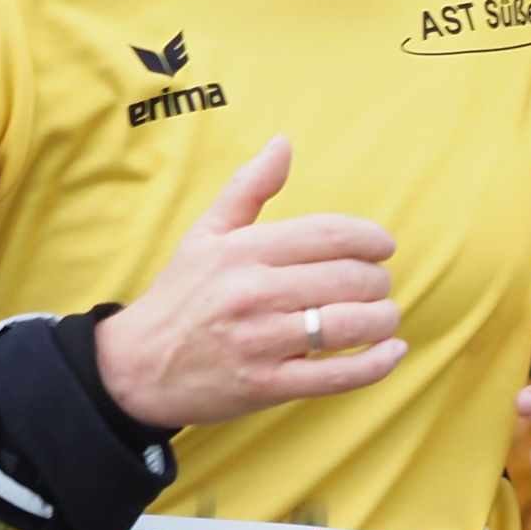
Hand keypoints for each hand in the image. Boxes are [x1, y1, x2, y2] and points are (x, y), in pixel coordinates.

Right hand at [97, 137, 403, 430]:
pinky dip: (375, 364)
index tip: (383, 247)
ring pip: (349, 325)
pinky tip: (393, 352)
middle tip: (379, 284)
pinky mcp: (267, 386)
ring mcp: (261, 342)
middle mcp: (254, 293)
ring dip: (382, 319)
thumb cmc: (180, 296)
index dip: (369, 238)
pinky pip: (337, 375)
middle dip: (378, 281)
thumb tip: (283, 143)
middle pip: (348, 278)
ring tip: (384, 316)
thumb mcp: (206, 234)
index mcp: (243, 250)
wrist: (138, 367)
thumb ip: (248, 188)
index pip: (328, 234)